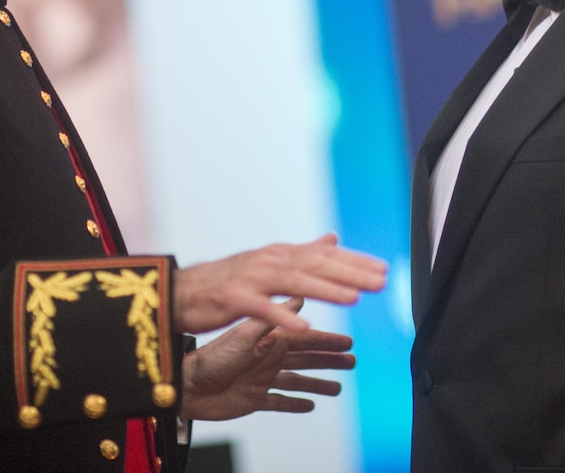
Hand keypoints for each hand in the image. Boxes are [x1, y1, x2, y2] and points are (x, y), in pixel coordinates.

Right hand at [174, 233, 385, 334]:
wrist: (180, 291)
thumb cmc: (228, 281)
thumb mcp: (270, 264)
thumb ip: (303, 253)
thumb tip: (333, 238)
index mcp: (281, 255)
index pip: (325, 256)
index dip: (355, 262)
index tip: (384, 270)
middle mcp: (270, 261)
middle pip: (316, 265)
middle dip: (351, 273)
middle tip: (381, 282)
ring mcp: (252, 278)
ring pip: (295, 282)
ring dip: (326, 289)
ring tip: (353, 298)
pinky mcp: (234, 299)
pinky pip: (263, 309)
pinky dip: (283, 316)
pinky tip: (303, 326)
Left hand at [182, 297, 355, 420]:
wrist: (186, 385)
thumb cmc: (211, 358)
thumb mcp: (244, 335)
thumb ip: (271, 318)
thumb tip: (297, 297)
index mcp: (267, 341)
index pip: (304, 339)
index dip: (326, 340)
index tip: (348, 340)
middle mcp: (267, 358)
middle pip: (305, 359)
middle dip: (328, 359)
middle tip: (352, 360)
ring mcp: (261, 379)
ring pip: (297, 380)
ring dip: (318, 382)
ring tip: (338, 387)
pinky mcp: (253, 399)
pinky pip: (280, 402)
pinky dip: (295, 403)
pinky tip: (310, 405)